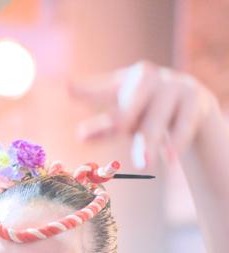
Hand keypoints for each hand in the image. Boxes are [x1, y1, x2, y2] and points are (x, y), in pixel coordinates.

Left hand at [70, 61, 217, 168]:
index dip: (86, 91)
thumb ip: (102, 128)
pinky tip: (170, 159)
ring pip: (157, 118)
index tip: (67, 89)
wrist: (192, 104)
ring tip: (143, 165)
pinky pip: (183, 124)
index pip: (103, 91)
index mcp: (124, 82)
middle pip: (132, 102)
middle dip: (123, 118)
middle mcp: (148, 79)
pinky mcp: (194, 99)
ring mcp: (172, 86)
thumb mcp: (123, 120)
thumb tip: (81, 136)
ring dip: (150, 141)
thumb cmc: (146, 111)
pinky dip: (176, 142)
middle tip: (116, 130)